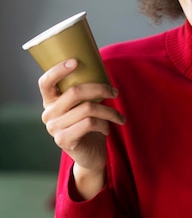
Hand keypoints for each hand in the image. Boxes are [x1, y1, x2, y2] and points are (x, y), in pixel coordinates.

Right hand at [40, 59, 125, 198]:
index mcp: (50, 102)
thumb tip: (100, 68)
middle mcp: (48, 114)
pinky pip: (90, 124)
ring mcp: (54, 128)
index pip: (46, 82)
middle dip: (100, 89)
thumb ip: (85, 93)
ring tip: (119, 117)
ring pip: (88, 108)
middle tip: (115, 93)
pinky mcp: (65, 140)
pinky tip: (108, 129)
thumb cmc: (89, 127)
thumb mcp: (84, 107)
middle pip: (75, 92)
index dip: (58, 70)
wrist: (90, 156)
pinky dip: (104, 124)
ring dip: (109, 111)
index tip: (76, 61)